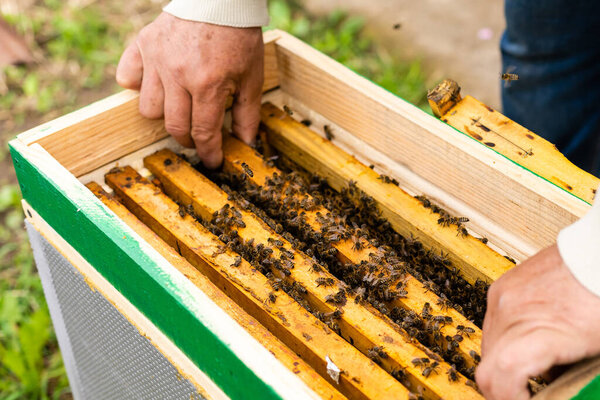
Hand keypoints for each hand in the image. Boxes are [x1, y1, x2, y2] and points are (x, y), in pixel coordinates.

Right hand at [116, 12, 263, 167]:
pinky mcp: (143, 45)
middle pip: (174, 126)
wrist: (220, 0)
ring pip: (148, 109)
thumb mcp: (251, 77)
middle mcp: (178, 75)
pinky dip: (137, 86)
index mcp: (208, 84)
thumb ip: (247, 113)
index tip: (212, 161)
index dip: (209, 153)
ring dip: (164, 115)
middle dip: (188, 139)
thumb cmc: (238, 38)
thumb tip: (246, 143)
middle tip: (198, 136)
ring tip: (180, 108)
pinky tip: (156, 85)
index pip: (203, 133)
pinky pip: (127, 76)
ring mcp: (157, 59)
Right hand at [476, 244, 599, 398]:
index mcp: (540, 332)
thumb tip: (552, 393)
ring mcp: (502, 298)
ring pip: (487, 348)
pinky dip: (506, 341)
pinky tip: (530, 342)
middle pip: (487, 369)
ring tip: (533, 370)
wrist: (597, 258)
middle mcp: (512, 314)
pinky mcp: (500, 288)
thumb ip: (568, 378)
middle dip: (505, 390)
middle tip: (527, 396)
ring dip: (503, 365)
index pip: (499, 380)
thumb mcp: (594, 351)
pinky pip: (492, 325)